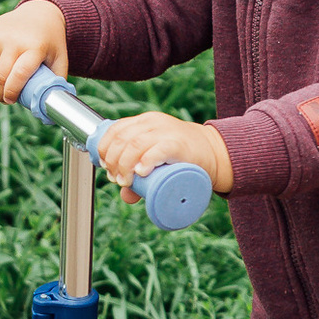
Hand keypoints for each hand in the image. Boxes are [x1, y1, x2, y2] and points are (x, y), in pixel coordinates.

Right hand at [0, 0, 67, 102]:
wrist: (39, 13)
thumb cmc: (50, 42)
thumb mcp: (60, 59)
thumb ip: (57, 81)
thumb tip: (50, 105)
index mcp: (35, 47)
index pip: (19, 74)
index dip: (12, 91)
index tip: (11, 101)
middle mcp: (14, 40)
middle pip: (0, 75)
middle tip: (4, 100)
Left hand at [93, 112, 234, 200]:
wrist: (213, 152)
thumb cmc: (182, 156)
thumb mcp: (157, 159)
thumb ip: (141, 177)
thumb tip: (126, 196)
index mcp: (144, 122)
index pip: (116, 130)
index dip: (105, 148)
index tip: (106, 167)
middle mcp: (152, 124)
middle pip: (121, 139)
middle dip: (113, 161)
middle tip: (117, 179)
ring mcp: (166, 132)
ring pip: (134, 144)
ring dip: (124, 165)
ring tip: (126, 181)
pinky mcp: (178, 144)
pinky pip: (158, 149)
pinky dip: (146, 160)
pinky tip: (141, 171)